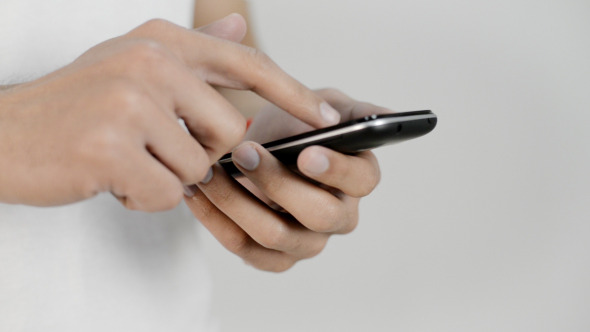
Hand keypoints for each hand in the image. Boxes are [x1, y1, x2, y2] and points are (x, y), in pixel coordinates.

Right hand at [0, 14, 340, 210]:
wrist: (3, 137)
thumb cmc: (74, 108)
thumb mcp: (133, 64)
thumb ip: (193, 52)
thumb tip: (240, 27)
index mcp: (159, 41)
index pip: (244, 64)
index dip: (291, 92)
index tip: (325, 116)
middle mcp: (148, 63)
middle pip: (228, 131)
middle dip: (199, 154)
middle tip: (154, 149)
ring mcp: (128, 102)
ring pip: (197, 167)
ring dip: (166, 178)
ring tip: (126, 162)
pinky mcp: (110, 146)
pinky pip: (166, 193)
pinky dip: (144, 197)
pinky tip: (112, 180)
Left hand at [184, 89, 390, 271]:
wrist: (265, 145)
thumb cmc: (298, 126)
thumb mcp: (327, 107)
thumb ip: (355, 110)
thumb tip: (386, 115)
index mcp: (358, 178)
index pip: (361, 180)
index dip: (336, 169)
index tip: (306, 153)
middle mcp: (339, 216)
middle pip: (318, 215)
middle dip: (277, 183)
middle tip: (243, 153)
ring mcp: (306, 241)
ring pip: (274, 236)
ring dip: (237, 203)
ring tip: (209, 172)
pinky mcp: (274, 256)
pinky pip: (245, 249)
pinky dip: (217, 223)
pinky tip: (198, 195)